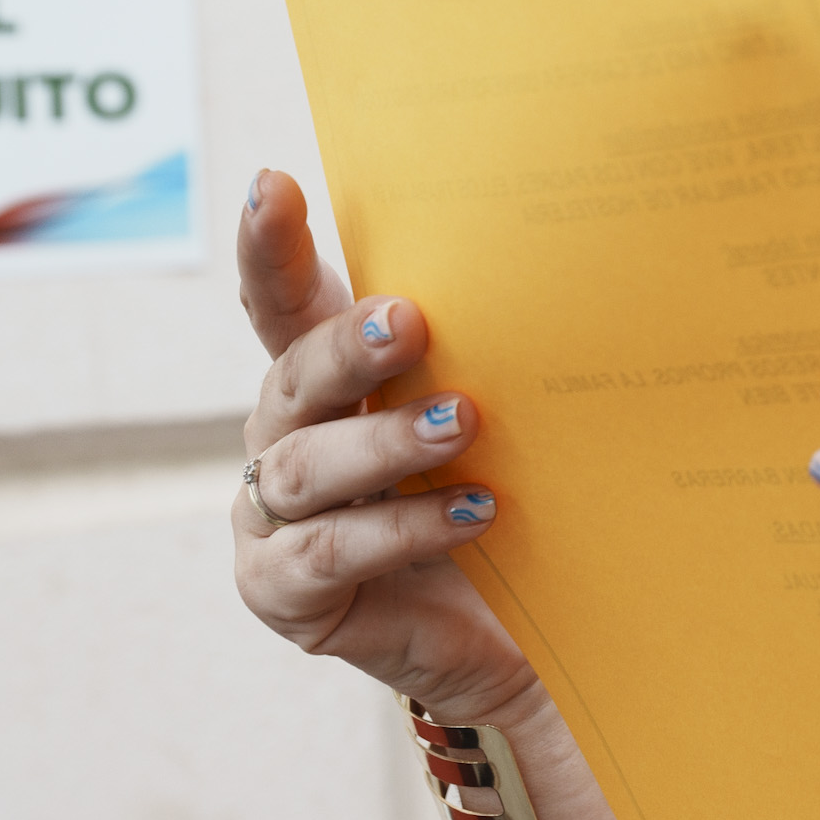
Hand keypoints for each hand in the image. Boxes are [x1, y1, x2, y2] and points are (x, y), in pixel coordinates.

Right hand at [232, 170, 537, 722]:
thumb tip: (548, 267)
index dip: (273, 246)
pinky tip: (470, 515)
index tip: (275, 184)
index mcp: (323, 379)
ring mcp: (271, 517)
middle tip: (411, 321)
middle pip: (294, 375)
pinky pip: (331, 551)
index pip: (283, 301)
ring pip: (309, 465)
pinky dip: (400, 528)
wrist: (512, 636)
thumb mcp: (489, 421)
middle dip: (348, 346)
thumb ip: (478, 357)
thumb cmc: (497, 504)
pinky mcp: (283, 591)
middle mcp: (283, 437)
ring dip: (387, 441)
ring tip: (463, 423)